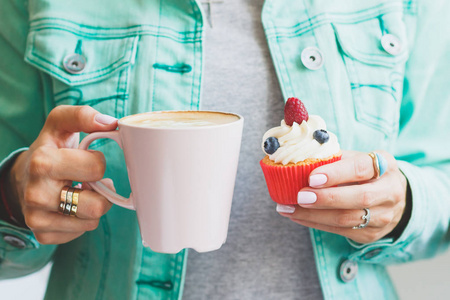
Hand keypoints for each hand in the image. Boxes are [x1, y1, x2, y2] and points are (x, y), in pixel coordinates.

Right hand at [8, 105, 117, 243]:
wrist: (23, 177)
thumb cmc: (50, 149)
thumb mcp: (60, 124)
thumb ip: (82, 116)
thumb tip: (110, 123)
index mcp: (42, 162)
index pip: (97, 168)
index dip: (97, 163)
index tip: (86, 159)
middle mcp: (36, 194)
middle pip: (98, 205)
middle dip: (100, 190)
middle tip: (87, 181)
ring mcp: (38, 218)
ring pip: (92, 221)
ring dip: (93, 206)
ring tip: (79, 192)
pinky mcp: (43, 235)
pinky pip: (82, 232)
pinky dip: (82, 220)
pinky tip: (70, 206)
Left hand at [277, 150, 407, 243]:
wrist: (393, 199)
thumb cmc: (366, 173)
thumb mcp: (357, 158)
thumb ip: (334, 159)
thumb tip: (299, 160)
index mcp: (385, 165)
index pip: (362, 168)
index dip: (336, 173)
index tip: (312, 178)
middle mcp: (390, 192)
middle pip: (359, 198)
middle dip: (326, 198)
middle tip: (300, 196)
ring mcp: (383, 216)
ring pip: (347, 219)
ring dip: (313, 215)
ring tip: (288, 208)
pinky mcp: (371, 234)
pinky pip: (340, 231)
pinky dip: (315, 223)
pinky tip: (297, 216)